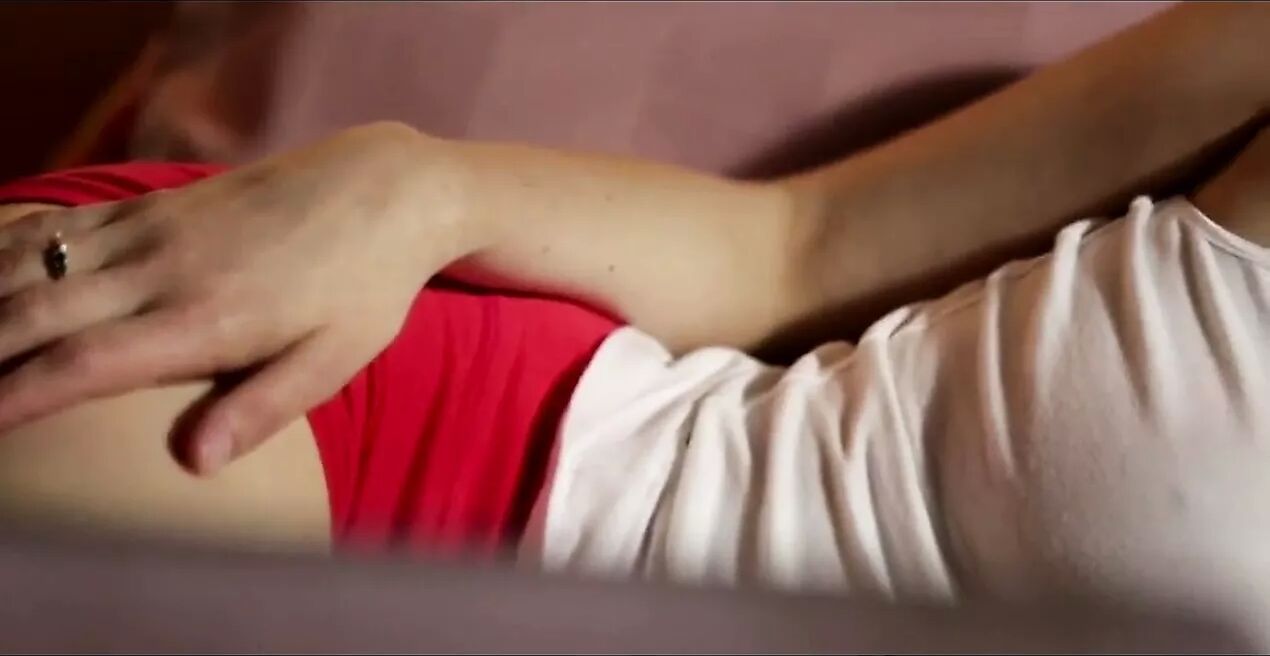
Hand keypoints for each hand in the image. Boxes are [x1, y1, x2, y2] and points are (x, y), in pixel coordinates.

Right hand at [0, 122, 473, 472]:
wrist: (384, 190)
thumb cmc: (364, 288)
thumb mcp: (334, 359)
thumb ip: (261, 408)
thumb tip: (192, 463)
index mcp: (204, 319)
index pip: (82, 364)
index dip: (13, 398)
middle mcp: (161, 270)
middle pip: (33, 310)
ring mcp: (151, 230)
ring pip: (31, 261)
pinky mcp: (154, 206)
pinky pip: (60, 225)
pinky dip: (7, 247)